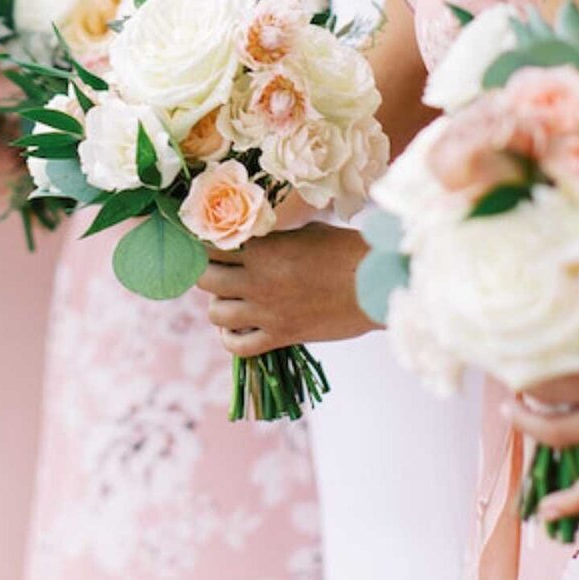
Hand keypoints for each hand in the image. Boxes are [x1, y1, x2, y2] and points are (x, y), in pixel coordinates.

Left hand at [198, 221, 376, 356]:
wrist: (375, 285)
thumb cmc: (345, 251)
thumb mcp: (304, 233)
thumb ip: (272, 240)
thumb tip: (251, 241)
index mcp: (263, 249)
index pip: (211, 246)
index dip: (204, 244)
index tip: (206, 242)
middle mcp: (258, 281)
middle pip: (205, 279)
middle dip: (206, 272)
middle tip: (219, 269)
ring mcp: (267, 312)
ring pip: (216, 313)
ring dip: (219, 303)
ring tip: (232, 297)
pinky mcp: (281, 336)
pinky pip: (238, 346)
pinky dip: (230, 337)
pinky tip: (237, 327)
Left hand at [508, 324, 578, 523]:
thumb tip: (541, 303)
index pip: (549, 351)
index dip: (516, 346)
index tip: (497, 336)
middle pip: (544, 391)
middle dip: (514, 380)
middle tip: (502, 366)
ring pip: (560, 434)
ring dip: (526, 425)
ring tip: (510, 410)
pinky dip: (572, 499)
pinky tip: (544, 511)